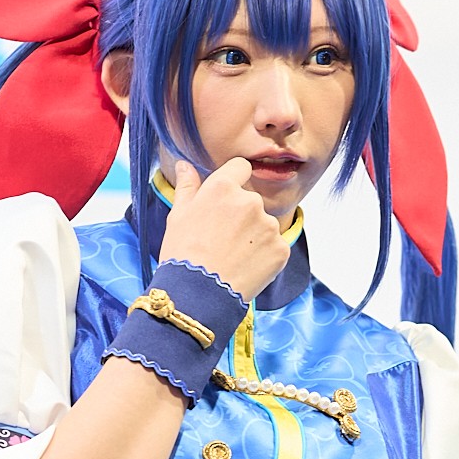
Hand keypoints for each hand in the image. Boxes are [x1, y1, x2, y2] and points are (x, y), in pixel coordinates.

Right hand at [155, 159, 289, 300]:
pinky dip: (264, 255)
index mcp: (224, 187)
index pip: (241, 167)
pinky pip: (275, 246)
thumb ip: (187, 186)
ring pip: (264, 225)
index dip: (235, 180)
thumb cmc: (183, 253)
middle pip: (251, 200)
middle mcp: (251, 201)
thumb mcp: (178, 216)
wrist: (198, 293)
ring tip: (233, 256)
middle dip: (242, 215)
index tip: (227, 198)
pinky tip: (246, 267)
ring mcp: (269, 225)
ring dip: (254, 236)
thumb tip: (185, 164)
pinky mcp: (281, 248)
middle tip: (223, 239)